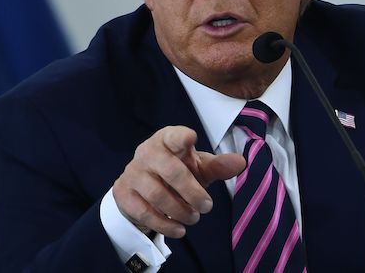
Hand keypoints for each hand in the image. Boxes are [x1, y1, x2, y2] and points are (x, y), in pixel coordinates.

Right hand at [111, 125, 245, 238]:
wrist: (145, 191)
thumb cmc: (178, 172)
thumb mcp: (199, 168)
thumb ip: (218, 166)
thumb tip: (241, 162)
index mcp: (167, 139)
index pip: (173, 135)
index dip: (181, 137)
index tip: (191, 139)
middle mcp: (146, 152)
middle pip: (170, 171)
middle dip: (192, 192)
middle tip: (207, 207)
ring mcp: (132, 172)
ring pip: (157, 194)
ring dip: (179, 211)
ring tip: (193, 218)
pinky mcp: (123, 193)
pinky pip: (144, 212)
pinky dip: (164, 224)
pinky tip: (178, 230)